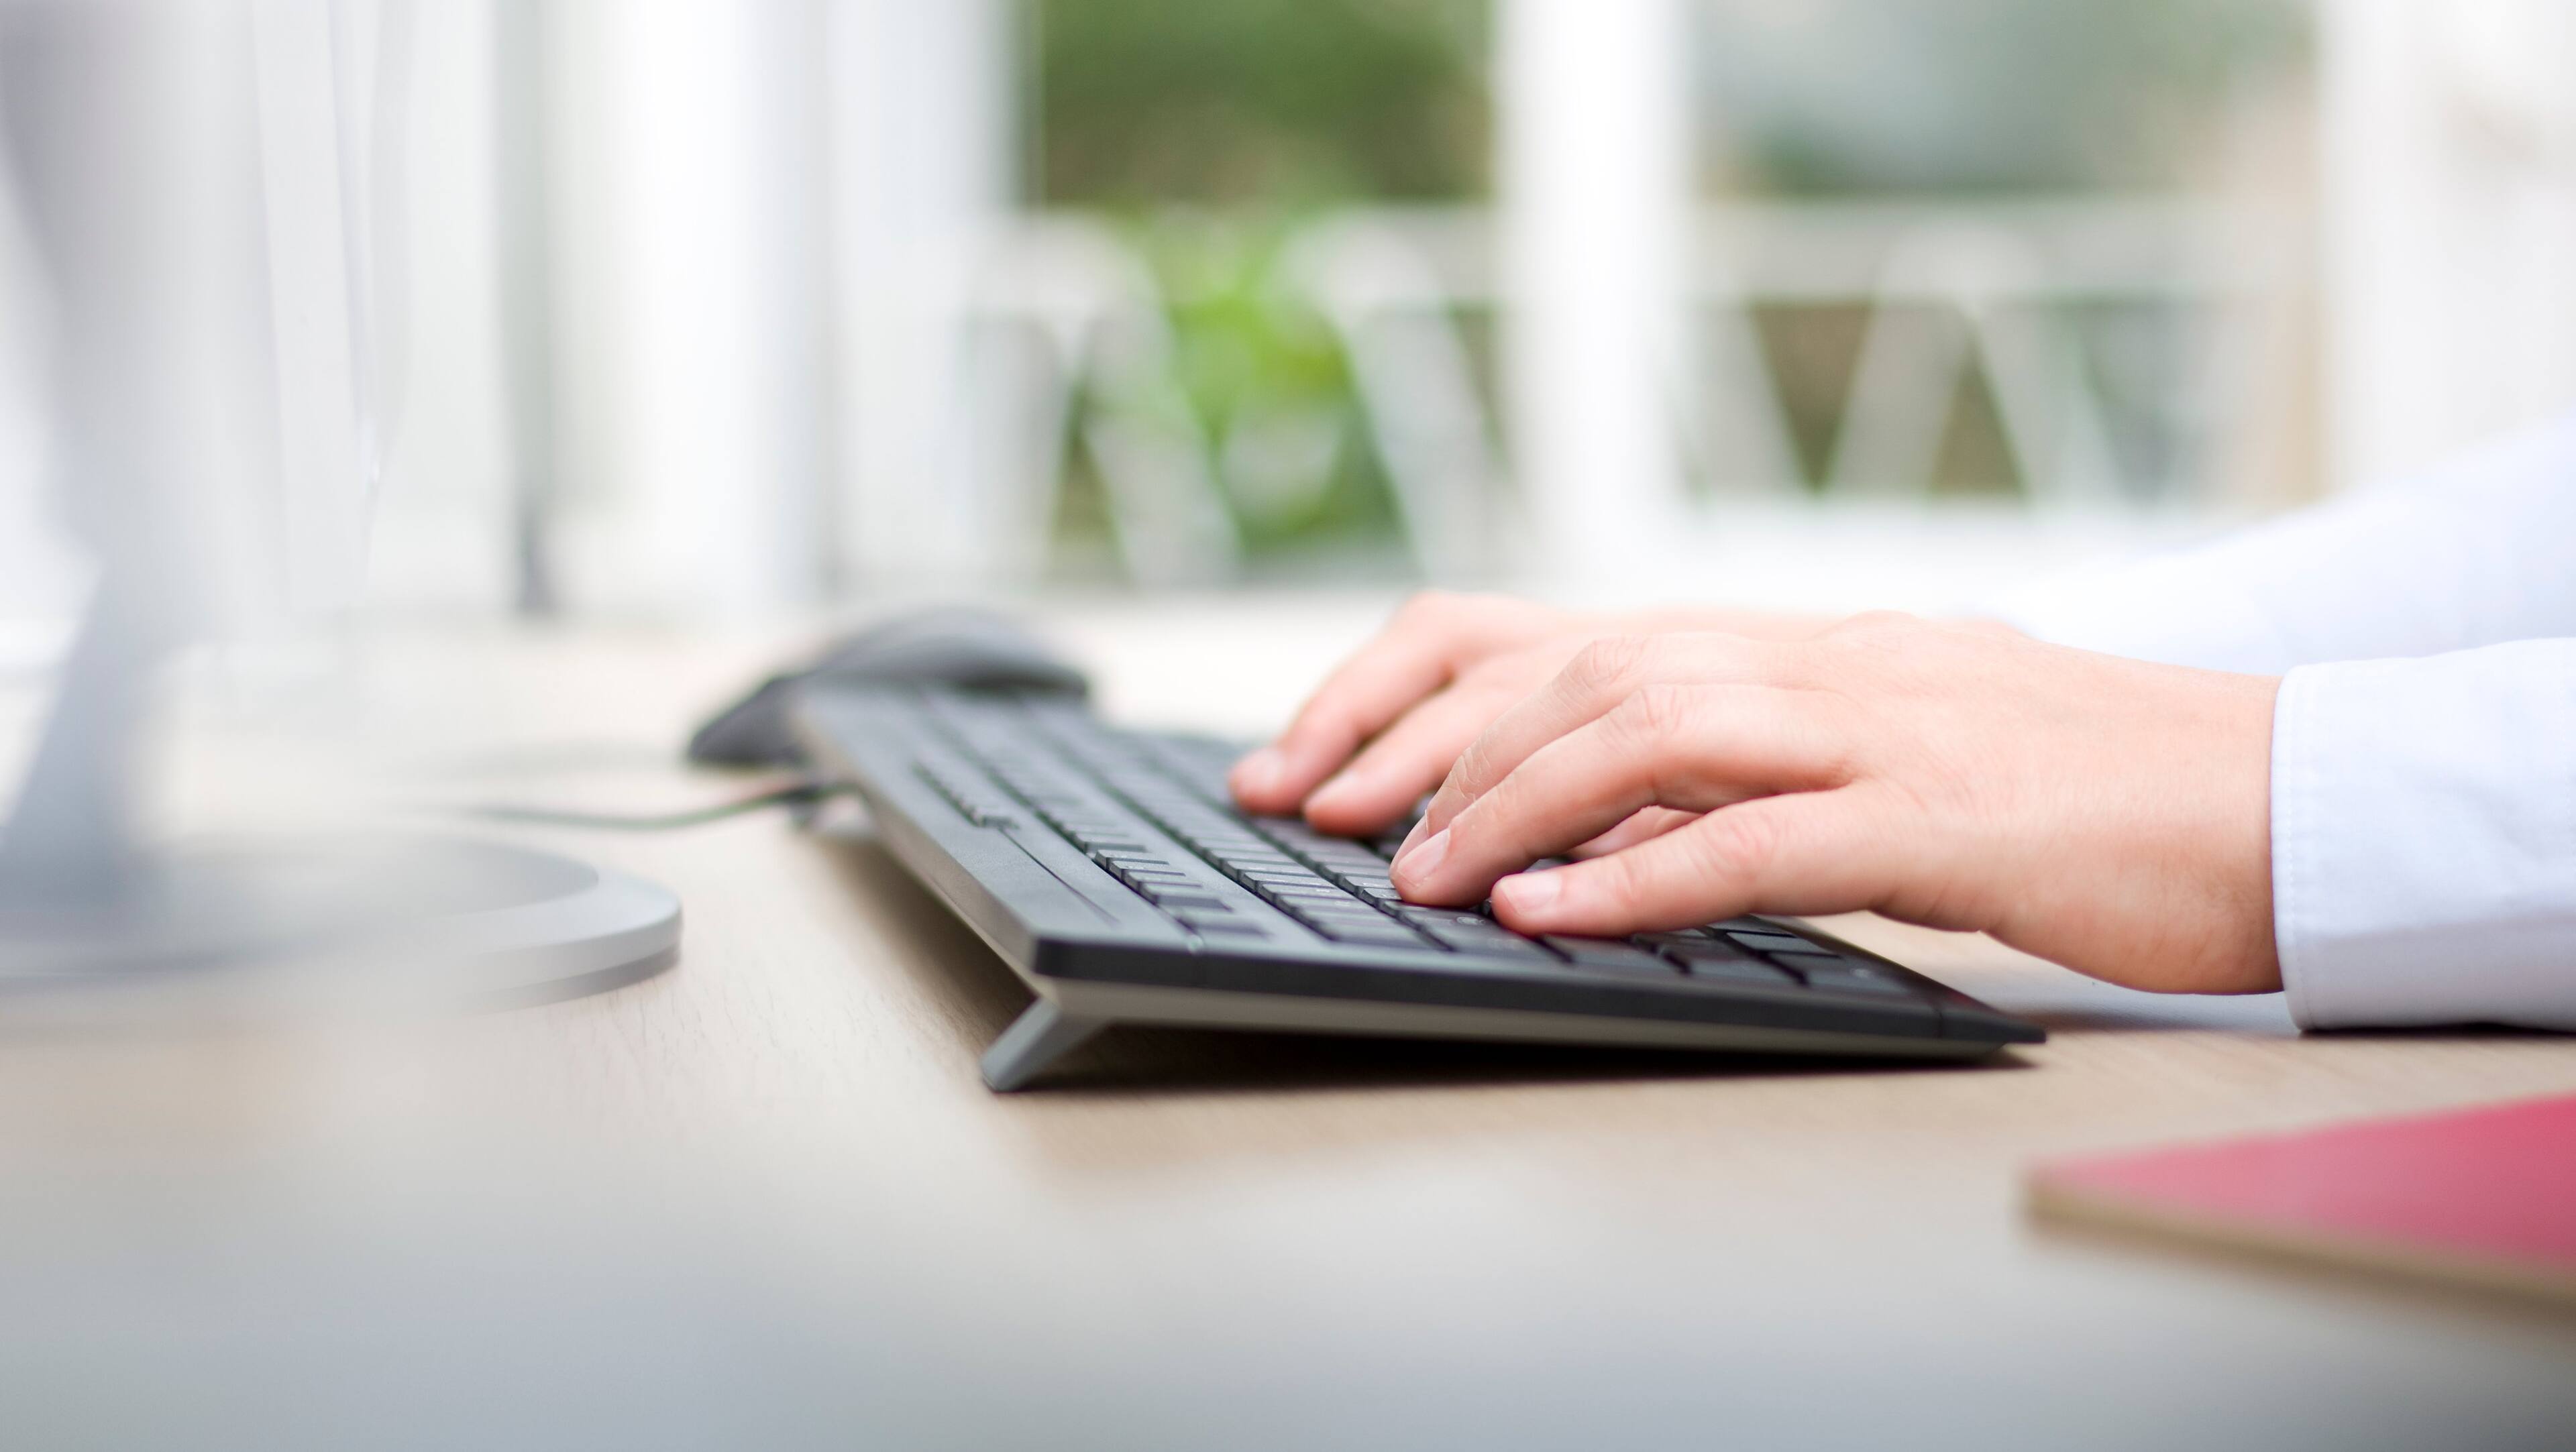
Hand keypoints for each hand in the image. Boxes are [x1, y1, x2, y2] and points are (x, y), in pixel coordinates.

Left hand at [1387, 615, 2282, 994]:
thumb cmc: (2077, 795)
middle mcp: (1824, 662)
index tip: (1334, 765)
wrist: (2272, 793)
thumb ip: (1756, 779)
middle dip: (1446, 751)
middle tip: (1348, 829)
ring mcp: (1884, 728)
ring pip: (1653, 728)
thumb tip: (1604, 837)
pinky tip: (1550, 917)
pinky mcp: (1945, 818)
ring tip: (1424, 876)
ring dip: (1515, 804)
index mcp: (1803, 649)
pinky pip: (1760, 839)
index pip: (1575, 637)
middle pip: (1586, 669)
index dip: (1436, 696)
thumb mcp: (1887, 762)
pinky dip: (1639, 879)